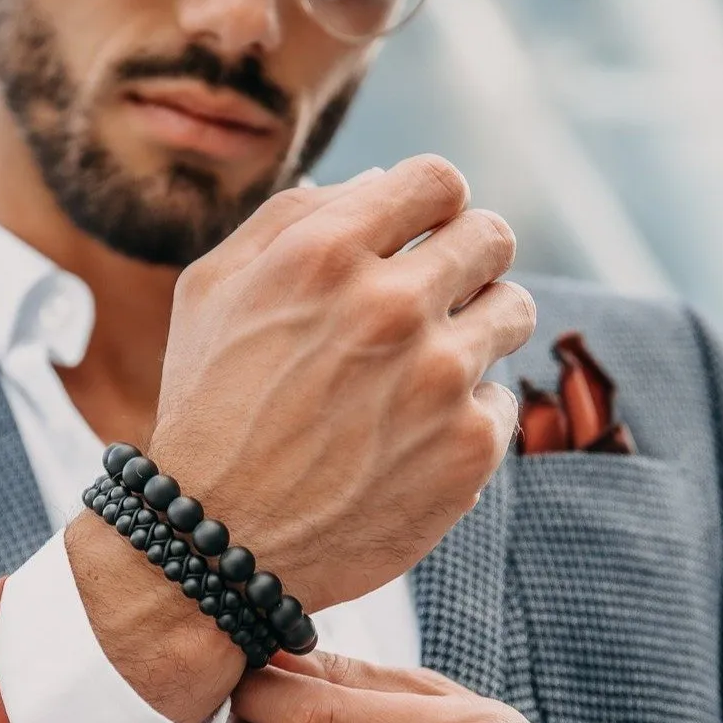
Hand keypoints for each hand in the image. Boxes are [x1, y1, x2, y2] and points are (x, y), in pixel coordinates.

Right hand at [151, 155, 534, 611]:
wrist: (215, 542)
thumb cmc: (207, 406)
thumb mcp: (211, 290)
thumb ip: (291, 217)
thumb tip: (380, 181)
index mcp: (324, 253)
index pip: (439, 180)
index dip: (432, 204)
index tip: (421, 234)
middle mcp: (390, 306)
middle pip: (492, 235)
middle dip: (465, 257)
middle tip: (433, 297)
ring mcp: (439, 378)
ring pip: (515, 309)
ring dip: (478, 326)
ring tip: (425, 365)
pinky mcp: (470, 447)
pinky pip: (501, 397)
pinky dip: (464, 412)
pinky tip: (408, 436)